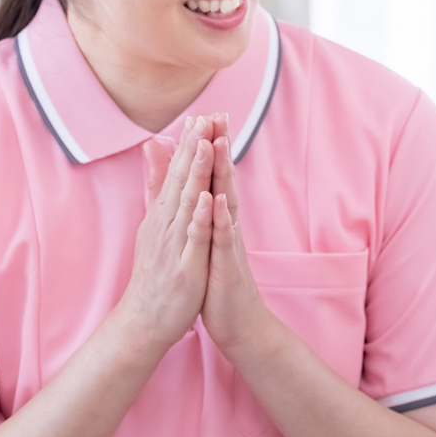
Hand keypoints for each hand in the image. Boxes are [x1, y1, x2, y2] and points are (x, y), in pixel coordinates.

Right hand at [116, 115, 216, 347]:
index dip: (189, 145)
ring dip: (197, 173)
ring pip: (187, 202)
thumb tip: (152, 152)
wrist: (142, 321)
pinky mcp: (185, 267)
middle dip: (194, 148)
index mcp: (162, 216)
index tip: (200, 115)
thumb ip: (155, 187)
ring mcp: (174, 245)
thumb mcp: (153, 226)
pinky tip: (207, 198)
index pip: (176, 174)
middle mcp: (166, 225)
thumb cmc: (154, 274)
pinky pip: (193, 238)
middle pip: (181, 181)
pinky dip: (200, 217)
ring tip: (205, 144)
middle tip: (204, 116)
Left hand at [200, 120, 274, 356]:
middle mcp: (227, 225)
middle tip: (220, 114)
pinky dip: (221, 219)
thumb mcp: (205, 242)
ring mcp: (229, 243)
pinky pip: (225, 238)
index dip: (210, 147)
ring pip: (227, 201)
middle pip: (224, 179)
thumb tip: (197, 190)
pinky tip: (217, 200)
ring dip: (223, 174)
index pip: (213, 176)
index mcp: (218, 219)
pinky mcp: (228, 264)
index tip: (206, 114)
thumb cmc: (218, 282)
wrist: (239, 322)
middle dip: (221, 147)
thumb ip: (202, 214)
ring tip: (220, 144)